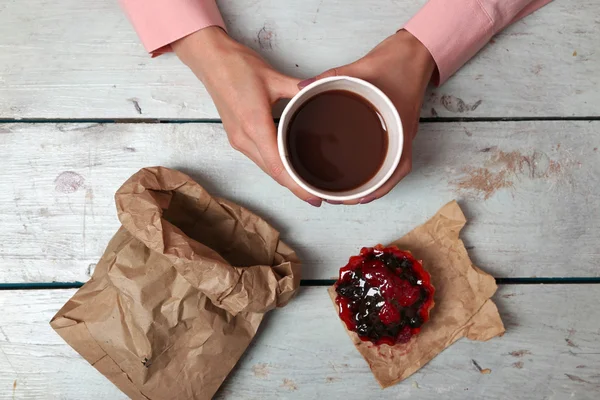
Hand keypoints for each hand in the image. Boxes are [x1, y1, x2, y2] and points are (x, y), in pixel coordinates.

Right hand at [172, 27, 321, 206]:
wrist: (209, 58)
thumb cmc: (236, 65)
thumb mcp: (274, 77)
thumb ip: (300, 90)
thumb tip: (320, 95)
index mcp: (253, 126)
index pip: (278, 166)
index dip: (296, 186)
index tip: (313, 197)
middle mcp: (243, 139)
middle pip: (272, 172)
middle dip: (294, 186)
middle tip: (318, 194)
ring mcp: (238, 139)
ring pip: (265, 167)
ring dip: (284, 178)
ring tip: (306, 183)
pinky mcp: (236, 136)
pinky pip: (259, 158)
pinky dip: (274, 165)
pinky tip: (289, 164)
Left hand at [299, 30, 435, 204]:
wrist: (416, 52)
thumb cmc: (396, 61)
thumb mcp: (359, 69)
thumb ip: (330, 78)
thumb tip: (302, 88)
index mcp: (400, 127)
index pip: (395, 169)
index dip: (376, 188)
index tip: (356, 199)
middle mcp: (403, 136)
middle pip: (389, 176)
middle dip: (365, 192)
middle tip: (338, 199)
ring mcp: (401, 135)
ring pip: (389, 171)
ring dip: (369, 185)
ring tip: (342, 194)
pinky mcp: (396, 130)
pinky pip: (388, 158)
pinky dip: (374, 172)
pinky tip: (356, 176)